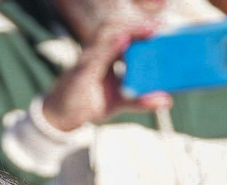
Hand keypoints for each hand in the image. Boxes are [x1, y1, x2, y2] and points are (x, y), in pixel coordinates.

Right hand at [39, 15, 172, 133]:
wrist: (60, 116)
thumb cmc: (88, 102)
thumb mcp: (119, 101)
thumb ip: (141, 99)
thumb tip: (167, 99)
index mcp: (105, 55)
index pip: (124, 35)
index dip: (141, 28)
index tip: (162, 26)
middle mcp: (96, 53)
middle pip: (116, 30)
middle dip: (138, 26)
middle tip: (159, 26)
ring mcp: (87, 61)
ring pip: (106, 37)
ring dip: (128, 31)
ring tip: (149, 29)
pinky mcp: (80, 73)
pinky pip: (95, 56)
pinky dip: (110, 47)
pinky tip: (123, 40)